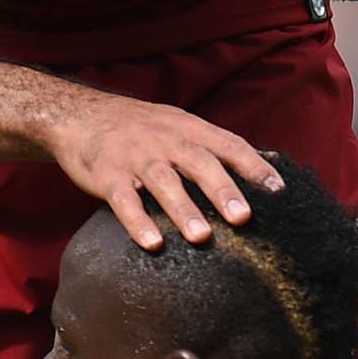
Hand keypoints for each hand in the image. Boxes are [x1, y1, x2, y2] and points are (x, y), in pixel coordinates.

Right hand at [44, 91, 282, 249]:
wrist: (79, 115)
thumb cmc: (139, 128)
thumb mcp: (179, 125)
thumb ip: (217, 145)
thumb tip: (269, 163)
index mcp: (188, 128)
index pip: (228, 144)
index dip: (253, 166)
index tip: (278, 190)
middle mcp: (165, 140)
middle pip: (198, 162)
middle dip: (221, 190)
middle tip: (242, 217)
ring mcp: (135, 157)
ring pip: (162, 182)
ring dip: (183, 209)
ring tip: (201, 237)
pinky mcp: (107, 175)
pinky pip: (124, 200)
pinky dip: (137, 221)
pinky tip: (153, 243)